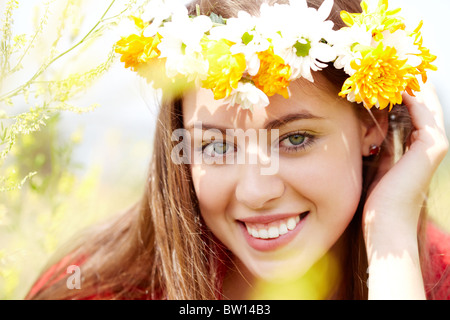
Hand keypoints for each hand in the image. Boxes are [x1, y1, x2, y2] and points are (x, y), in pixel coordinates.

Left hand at [362, 84, 447, 298]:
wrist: (383, 223)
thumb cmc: (376, 198)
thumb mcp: (376, 163)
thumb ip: (379, 143)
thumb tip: (369, 125)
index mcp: (417, 146)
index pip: (413, 108)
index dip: (398, 89)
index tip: (380, 73)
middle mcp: (430, 142)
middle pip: (422, 101)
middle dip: (406, 80)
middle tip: (388, 61)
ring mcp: (434, 143)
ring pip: (425, 102)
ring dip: (408, 82)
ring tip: (392, 63)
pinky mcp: (433, 146)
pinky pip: (422, 111)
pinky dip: (409, 94)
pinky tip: (393, 81)